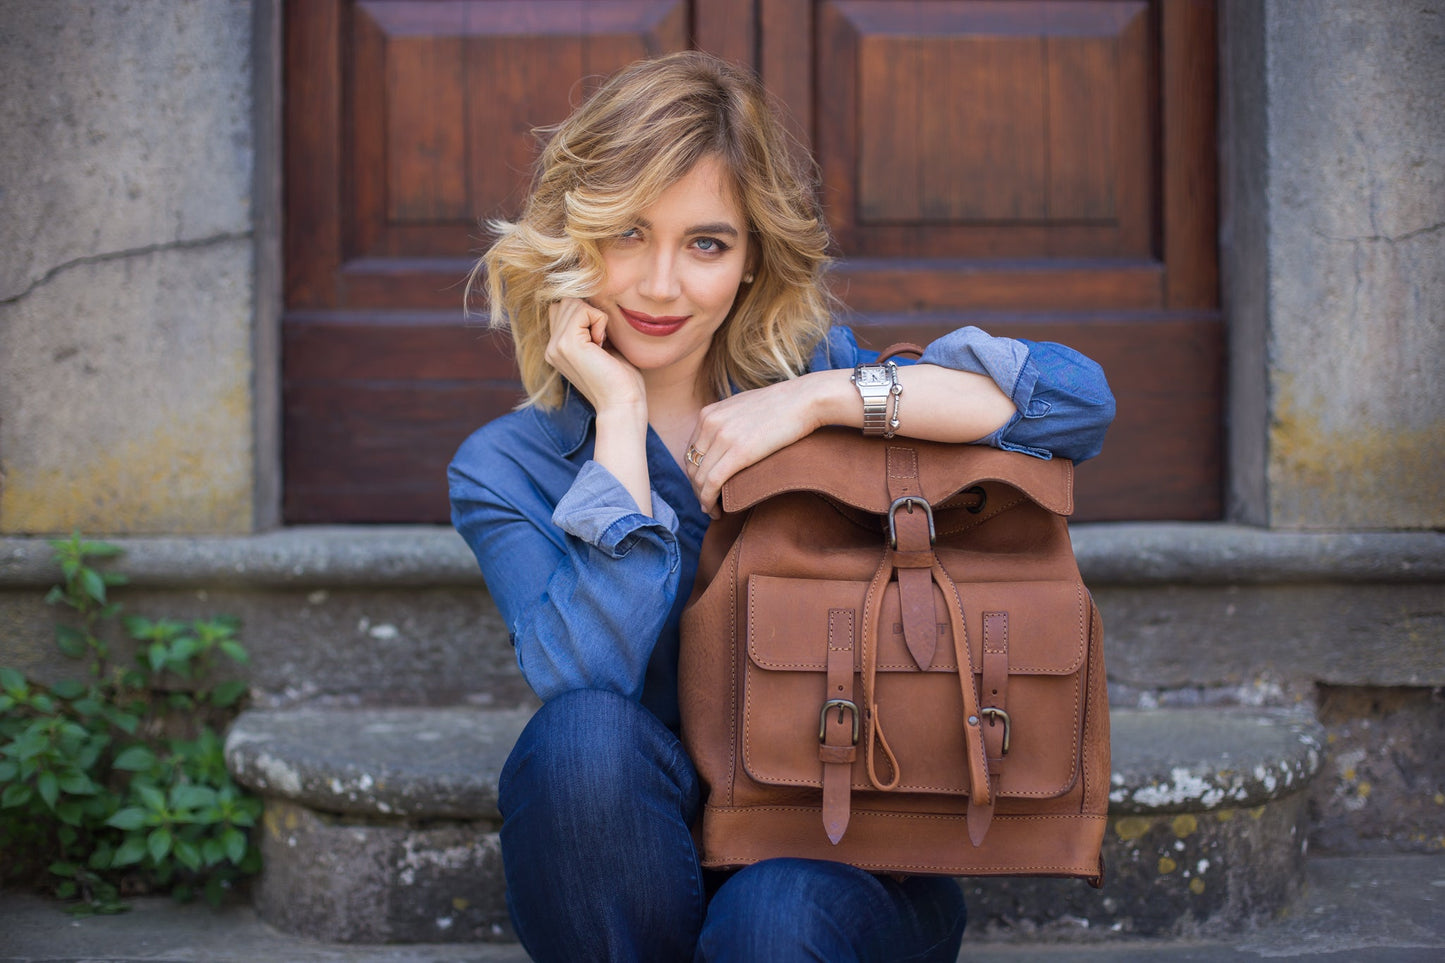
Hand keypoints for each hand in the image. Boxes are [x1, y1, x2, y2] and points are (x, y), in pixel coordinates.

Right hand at [544, 298, 644, 413]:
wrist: (623, 402)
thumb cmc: (621, 377)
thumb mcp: (602, 345)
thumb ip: (589, 325)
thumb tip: (591, 298)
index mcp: (557, 348)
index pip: (562, 308)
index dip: (586, 314)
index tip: (600, 340)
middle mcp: (551, 347)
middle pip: (566, 301)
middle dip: (590, 313)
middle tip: (602, 342)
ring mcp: (556, 346)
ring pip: (573, 302)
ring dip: (596, 318)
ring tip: (602, 344)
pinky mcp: (567, 344)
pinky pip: (584, 309)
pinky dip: (600, 321)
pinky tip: (602, 345)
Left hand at [684, 374, 836, 516]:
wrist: (805, 400)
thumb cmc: (782, 405)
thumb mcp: (744, 406)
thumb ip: (729, 420)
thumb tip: (727, 438)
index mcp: (709, 413)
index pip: (690, 451)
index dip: (695, 474)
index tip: (704, 487)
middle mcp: (710, 423)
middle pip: (692, 466)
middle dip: (696, 489)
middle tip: (707, 503)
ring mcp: (723, 437)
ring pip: (699, 478)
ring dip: (703, 499)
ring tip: (712, 511)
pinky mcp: (738, 453)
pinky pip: (712, 483)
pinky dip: (709, 501)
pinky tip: (716, 511)